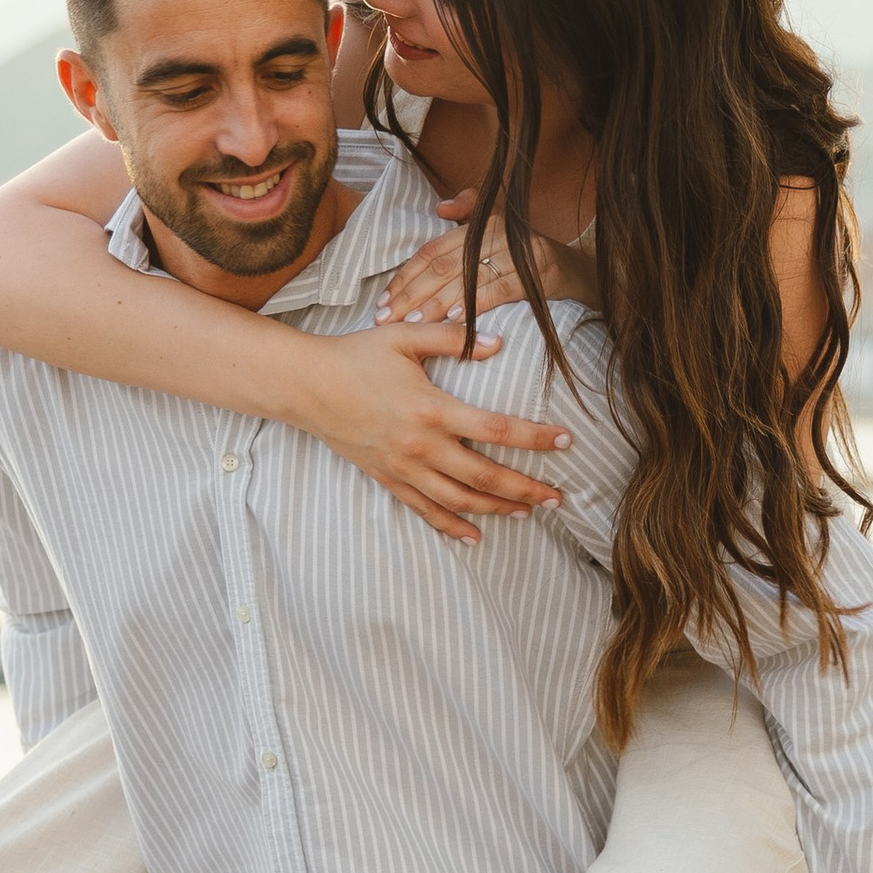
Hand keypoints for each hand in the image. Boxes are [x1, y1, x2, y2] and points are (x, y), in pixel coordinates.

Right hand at [303, 315, 571, 544]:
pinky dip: (451, 527)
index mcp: (432, 409)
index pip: (496, 430)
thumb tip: (497, 343)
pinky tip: (475, 536)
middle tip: (558, 497)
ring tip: (528, 512)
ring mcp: (403, 468)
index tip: (566, 440)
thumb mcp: (404, 336)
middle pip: (485, 477)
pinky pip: (424, 511)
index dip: (535, 438)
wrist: (306, 386)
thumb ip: (452, 338)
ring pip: (459, 501)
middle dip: (526, 489)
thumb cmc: (356, 355)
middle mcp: (421, 446)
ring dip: (497, 510)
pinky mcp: (387, 479)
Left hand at [378, 191, 596, 324]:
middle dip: (411, 294)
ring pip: (467, 278)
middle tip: (386, 318)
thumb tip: (440, 208)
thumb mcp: (498, 239)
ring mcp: (520, 253)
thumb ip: (469, 219)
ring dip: (436, 303)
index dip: (405, 277)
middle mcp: (498, 233)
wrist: (579, 276)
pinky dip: (475, 304)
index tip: (383, 302)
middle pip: (444, 265)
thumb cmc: (528, 263)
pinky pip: (499, 289)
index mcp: (482, 224)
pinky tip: (454, 319)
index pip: (433, 251)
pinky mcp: (538, 274)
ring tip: (412, 323)